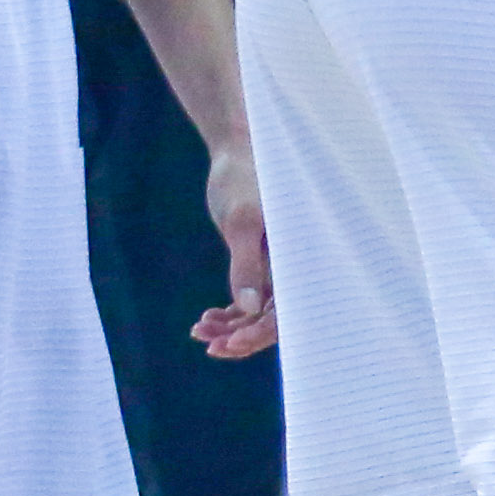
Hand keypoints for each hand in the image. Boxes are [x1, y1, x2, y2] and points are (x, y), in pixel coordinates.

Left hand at [193, 137, 275, 358]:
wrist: (236, 152)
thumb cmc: (243, 178)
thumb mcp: (240, 221)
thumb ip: (246, 265)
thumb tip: (247, 308)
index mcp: (295, 257)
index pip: (284, 312)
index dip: (258, 333)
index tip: (228, 343)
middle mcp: (290, 266)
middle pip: (272, 319)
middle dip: (242, 336)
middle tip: (209, 344)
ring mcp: (276, 266)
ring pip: (258, 313)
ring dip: (231, 327)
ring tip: (199, 329)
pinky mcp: (260, 262)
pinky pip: (248, 300)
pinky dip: (228, 313)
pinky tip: (205, 318)